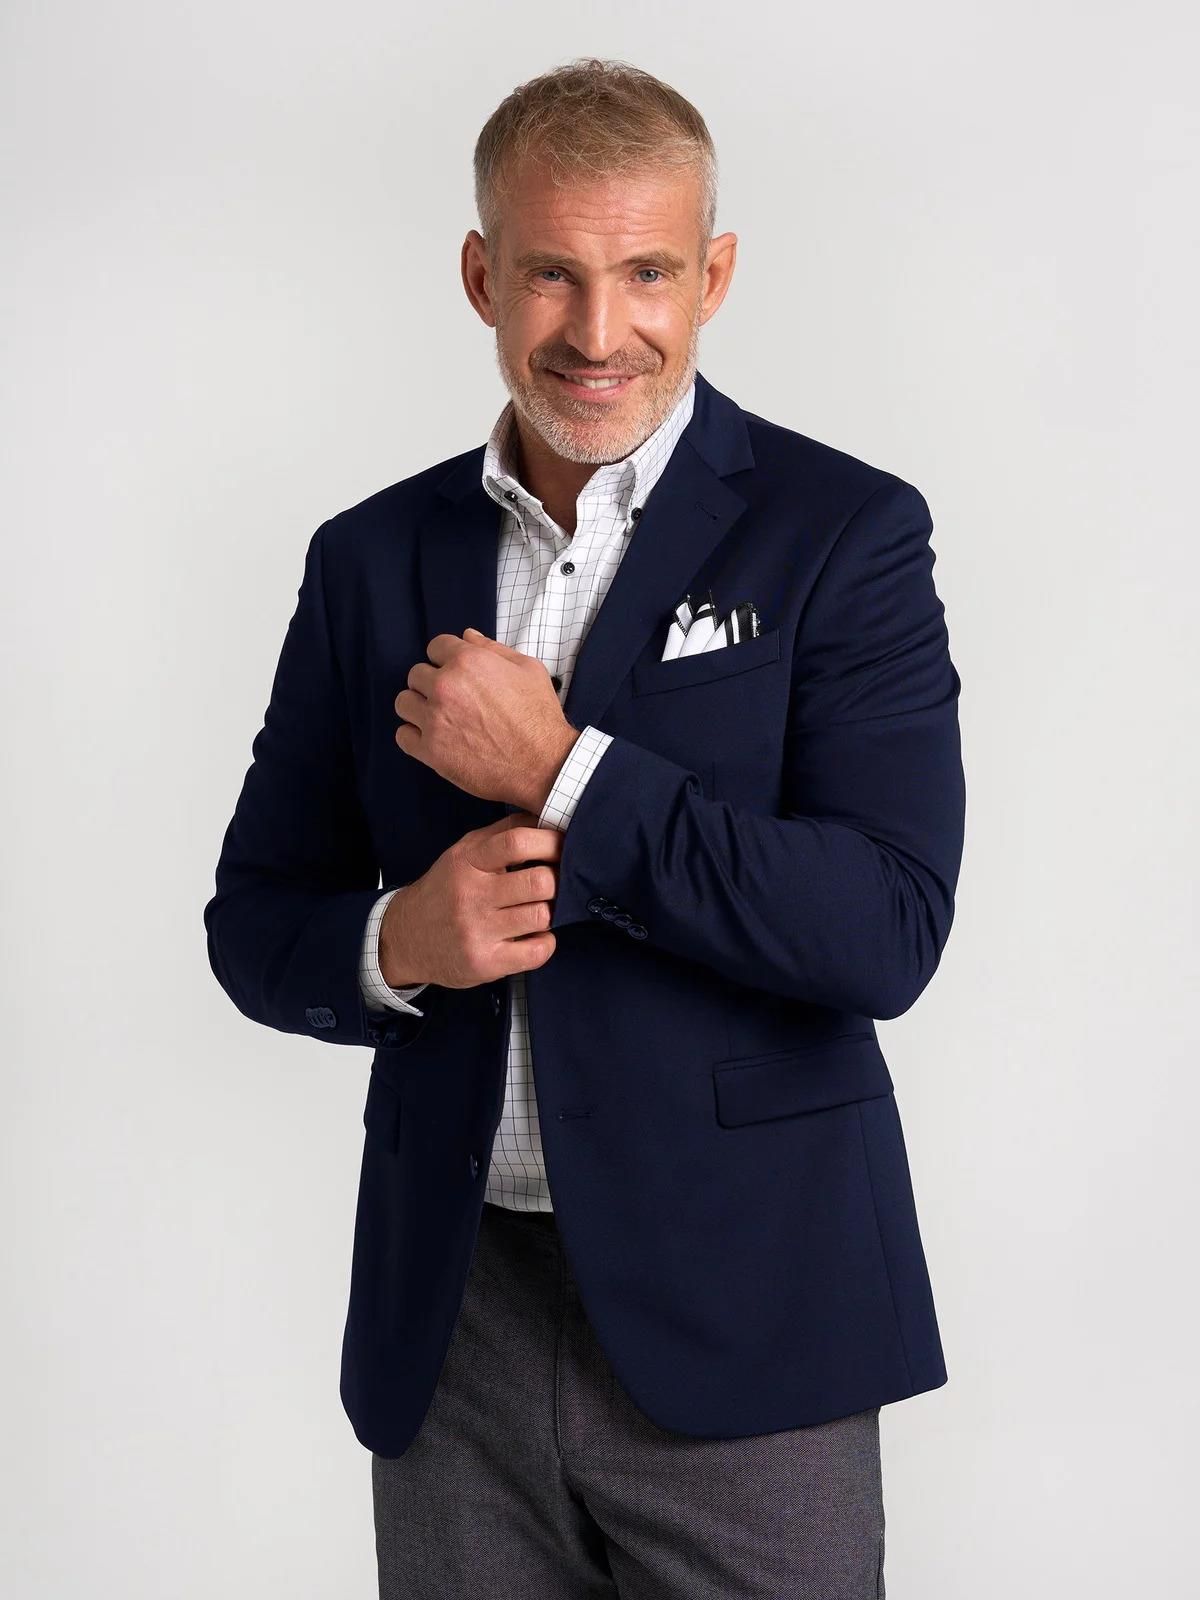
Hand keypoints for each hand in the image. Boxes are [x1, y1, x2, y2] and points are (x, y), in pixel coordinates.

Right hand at [379, 812, 563, 989]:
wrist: (406, 936)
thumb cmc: (446, 890)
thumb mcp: (464, 852)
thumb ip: (503, 832)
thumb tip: (547, 816)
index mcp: (468, 862)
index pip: (517, 842)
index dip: (550, 842)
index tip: (562, 847)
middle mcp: (470, 895)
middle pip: (538, 882)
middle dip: (557, 882)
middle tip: (555, 885)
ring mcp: (477, 931)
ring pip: (541, 916)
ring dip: (550, 913)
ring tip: (540, 910)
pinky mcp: (484, 963)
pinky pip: (537, 951)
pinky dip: (546, 943)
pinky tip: (534, 936)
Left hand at [394, 628, 579, 808]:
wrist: (543, 764)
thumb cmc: (539, 717)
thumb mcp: (528, 669)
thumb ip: (493, 649)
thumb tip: (467, 636)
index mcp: (468, 661)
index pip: (435, 647)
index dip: (446, 659)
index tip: (454, 672)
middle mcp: (446, 686)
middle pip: (416, 674)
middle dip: (431, 683)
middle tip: (450, 698)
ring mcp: (435, 719)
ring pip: (404, 702)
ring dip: (418, 707)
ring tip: (438, 717)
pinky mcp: (431, 750)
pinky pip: (402, 736)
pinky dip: (414, 736)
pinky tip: (433, 738)